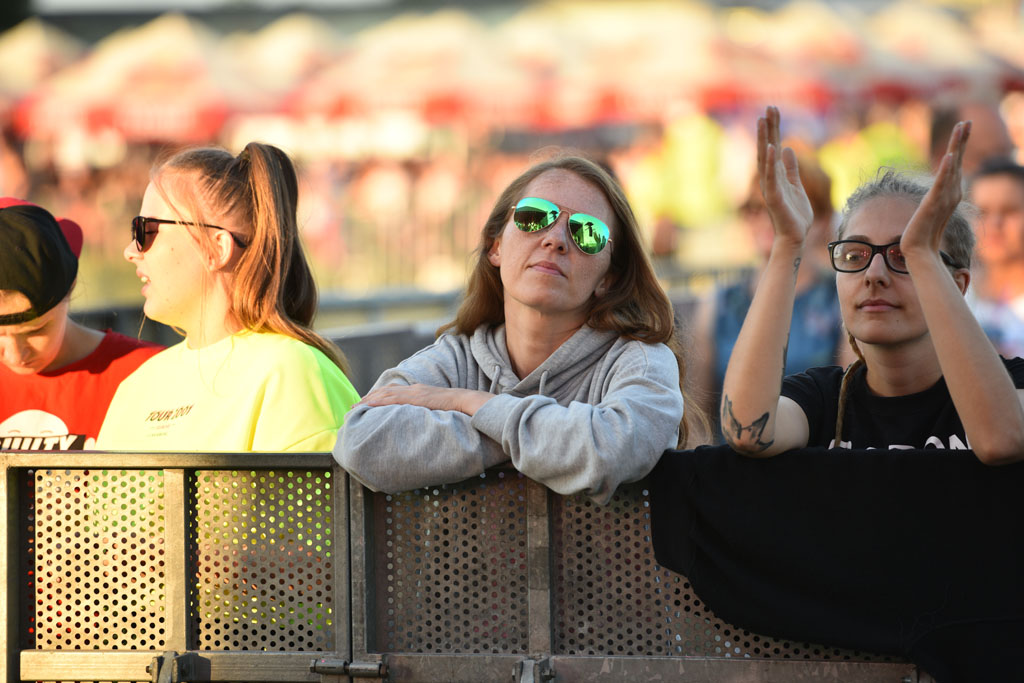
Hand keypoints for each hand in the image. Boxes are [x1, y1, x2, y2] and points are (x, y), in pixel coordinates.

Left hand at [359, 384, 491, 415]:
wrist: (469, 402)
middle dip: (368, 399)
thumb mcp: (438, 412)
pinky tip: (369, 406)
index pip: (393, 393)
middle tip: (353, 408)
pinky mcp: (417, 397)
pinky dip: (379, 402)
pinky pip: (394, 399)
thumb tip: (419, 427)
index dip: (377, 398)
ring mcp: (415, 392)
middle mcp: (414, 389)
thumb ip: (426, 415)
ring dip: (369, 400)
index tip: (364, 405)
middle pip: (385, 392)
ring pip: (386, 394)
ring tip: (355, 408)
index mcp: (418, 392)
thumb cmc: (458, 410)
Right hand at [757, 106, 813, 247]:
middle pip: (767, 148)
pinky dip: (771, 162)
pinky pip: (772, 177)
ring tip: (764, 121)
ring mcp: (770, 187)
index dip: (773, 128)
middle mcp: (769, 178)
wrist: (794, 236)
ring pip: (765, 159)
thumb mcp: (796, 185)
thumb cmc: (795, 214)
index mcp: (776, 174)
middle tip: (769, 107)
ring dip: (765, 139)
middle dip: (769, 128)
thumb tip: (787, 148)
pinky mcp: (774, 197)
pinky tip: (773, 147)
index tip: (773, 110)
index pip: (773, 146)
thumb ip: (791, 168)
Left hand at [901, 121, 970, 263]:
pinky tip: (949, 156)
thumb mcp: (930, 209)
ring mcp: (944, 197)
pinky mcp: (933, 204)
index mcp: (951, 192)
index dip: (960, 146)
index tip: (963, 127)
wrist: (919, 250)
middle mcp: (952, 192)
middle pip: (958, 160)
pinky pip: (941, 184)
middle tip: (967, 121)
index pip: (957, 164)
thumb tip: (936, 192)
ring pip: (953, 167)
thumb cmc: (923, 232)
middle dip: (962, 140)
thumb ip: (936, 198)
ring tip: (961, 128)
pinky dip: (946, 170)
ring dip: (957, 146)